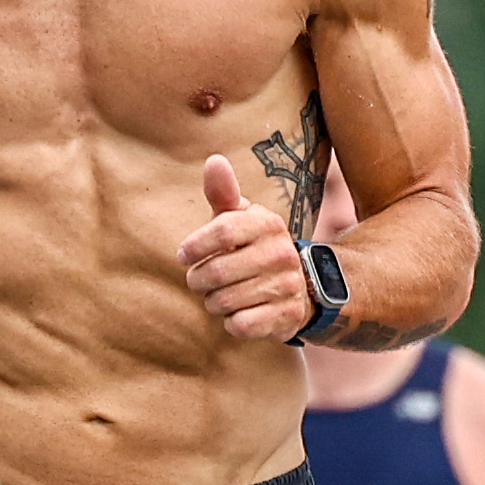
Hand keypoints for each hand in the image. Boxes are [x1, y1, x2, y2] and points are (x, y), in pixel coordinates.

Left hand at [179, 156, 315, 343]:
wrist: (302, 286)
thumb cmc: (255, 247)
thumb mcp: (241, 219)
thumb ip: (224, 193)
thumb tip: (214, 160)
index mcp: (268, 224)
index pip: (222, 231)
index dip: (195, 246)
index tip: (183, 256)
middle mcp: (281, 253)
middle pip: (216, 272)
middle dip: (198, 281)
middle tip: (199, 281)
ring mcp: (286, 286)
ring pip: (224, 301)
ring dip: (212, 302)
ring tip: (218, 296)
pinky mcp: (287, 316)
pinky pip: (241, 324)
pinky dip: (231, 322)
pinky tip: (238, 313)